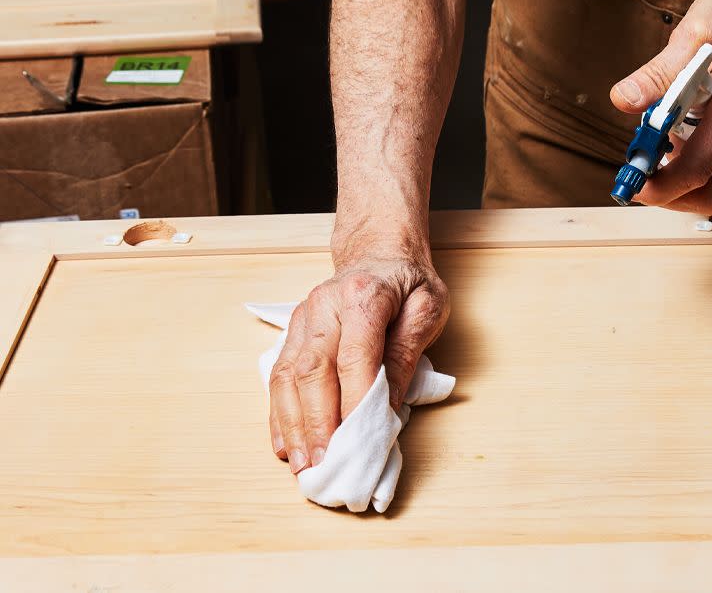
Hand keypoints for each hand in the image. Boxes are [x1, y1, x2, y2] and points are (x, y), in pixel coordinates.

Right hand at [268, 230, 449, 473]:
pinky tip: (284, 442)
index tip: (359, 440)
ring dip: (293, 424)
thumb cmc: (408, 283)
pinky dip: (280, 413)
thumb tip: (388, 403)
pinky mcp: (292, 332)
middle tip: (325, 464)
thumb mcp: (428, 308)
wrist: (378, 252)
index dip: (355, 401)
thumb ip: (407, 352)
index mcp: (364, 295)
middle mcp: (324, 306)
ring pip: (288, 376)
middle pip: (313, 370)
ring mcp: (303, 318)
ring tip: (301, 464)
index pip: (355, 356)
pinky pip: (278, 375)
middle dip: (317, 423)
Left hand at [610, 0, 711, 213]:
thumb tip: (624, 101)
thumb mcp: (695, 31)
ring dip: (680, 178)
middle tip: (638, 175)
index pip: (695, 170)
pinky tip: (683, 130)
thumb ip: (658, 73)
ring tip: (658, 143)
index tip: (630, 182)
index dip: (658, 187)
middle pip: (709, 194)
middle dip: (668, 196)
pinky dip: (697, 160)